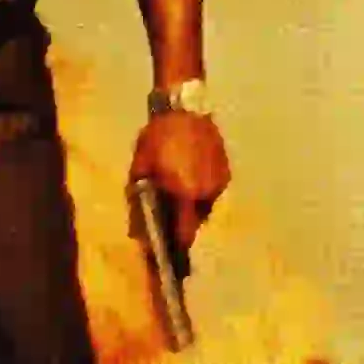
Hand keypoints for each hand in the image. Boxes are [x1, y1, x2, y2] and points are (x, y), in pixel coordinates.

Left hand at [130, 111, 230, 250]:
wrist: (185, 110)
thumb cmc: (157, 138)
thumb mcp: (140, 167)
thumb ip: (139, 198)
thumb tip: (137, 230)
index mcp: (183, 193)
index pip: (184, 233)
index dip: (175, 245)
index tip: (168, 253)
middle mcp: (205, 194)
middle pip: (194, 221)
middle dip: (180, 222)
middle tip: (167, 214)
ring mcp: (218, 184)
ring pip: (204, 206)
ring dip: (191, 206)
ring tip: (176, 189)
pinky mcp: (226, 173)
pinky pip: (211, 191)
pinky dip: (200, 190)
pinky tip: (188, 176)